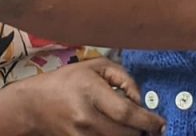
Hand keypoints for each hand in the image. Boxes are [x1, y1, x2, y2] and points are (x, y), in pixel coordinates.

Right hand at [14, 58, 164, 135]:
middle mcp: (86, 117)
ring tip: (134, 129)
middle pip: (125, 134)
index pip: (126, 113)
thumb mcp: (95, 67)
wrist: (35, 105)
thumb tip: (140, 99)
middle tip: (151, 127)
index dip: (148, 121)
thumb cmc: (68, 81)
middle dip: (142, 131)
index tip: (161, 123)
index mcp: (91, 92)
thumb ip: (123, 77)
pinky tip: (118, 132)